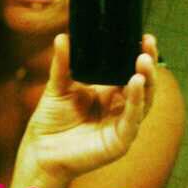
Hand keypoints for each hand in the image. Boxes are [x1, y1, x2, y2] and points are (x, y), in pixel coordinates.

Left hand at [21, 33, 156, 180]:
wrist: (40, 151)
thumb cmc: (50, 122)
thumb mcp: (57, 87)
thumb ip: (62, 64)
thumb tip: (62, 37)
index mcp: (108, 93)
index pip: (129, 71)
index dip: (137, 55)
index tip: (142, 36)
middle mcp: (119, 108)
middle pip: (142, 83)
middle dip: (147, 63)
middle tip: (148, 43)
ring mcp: (121, 125)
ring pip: (143, 101)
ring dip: (146, 80)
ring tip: (144, 61)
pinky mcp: (119, 141)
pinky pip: (132, 120)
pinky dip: (137, 102)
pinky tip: (136, 84)